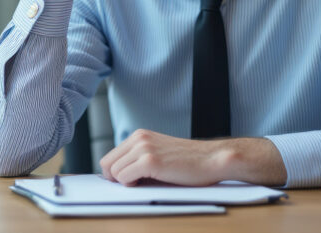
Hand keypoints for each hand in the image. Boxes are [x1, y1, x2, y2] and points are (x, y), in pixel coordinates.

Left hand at [99, 129, 287, 186]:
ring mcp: (144, 148)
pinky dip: (131, 184)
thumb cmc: (189, 162)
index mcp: (140, 136)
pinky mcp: (150, 160)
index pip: (110, 157)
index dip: (115, 174)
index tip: (127, 182)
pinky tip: (147, 183)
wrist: (213, 159)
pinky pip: (124, 177)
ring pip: (114, 172)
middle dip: (116, 179)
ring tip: (146, 183)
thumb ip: (139, 159)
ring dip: (126, 183)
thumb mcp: (160, 154)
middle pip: (107, 164)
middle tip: (135, 185)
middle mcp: (139, 138)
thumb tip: (117, 177)